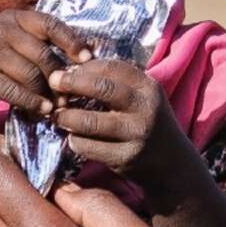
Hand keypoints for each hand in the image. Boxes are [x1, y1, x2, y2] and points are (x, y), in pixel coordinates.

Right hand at [0, 10, 90, 119]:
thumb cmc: (0, 66)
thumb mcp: (19, 47)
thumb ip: (44, 46)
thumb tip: (87, 58)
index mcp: (15, 18)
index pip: (50, 24)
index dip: (71, 41)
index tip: (88, 59)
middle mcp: (0, 29)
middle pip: (43, 54)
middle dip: (59, 78)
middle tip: (70, 95)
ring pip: (31, 74)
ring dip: (47, 94)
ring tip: (56, 106)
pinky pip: (14, 91)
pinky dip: (32, 103)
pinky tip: (42, 111)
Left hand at [47, 59, 200, 206]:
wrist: (172, 162)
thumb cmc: (147, 121)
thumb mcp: (141, 96)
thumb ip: (116, 80)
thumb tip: (74, 64)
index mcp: (148, 87)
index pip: (111, 67)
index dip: (84, 67)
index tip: (67, 70)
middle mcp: (145, 108)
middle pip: (101, 89)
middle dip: (71, 83)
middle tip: (53, 84)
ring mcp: (135, 134)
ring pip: (89, 121)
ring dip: (66, 116)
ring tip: (58, 115)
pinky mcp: (125, 158)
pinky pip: (88, 146)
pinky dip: (74, 140)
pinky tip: (73, 137)